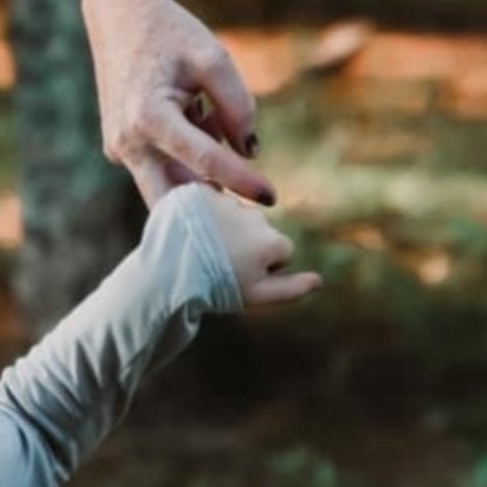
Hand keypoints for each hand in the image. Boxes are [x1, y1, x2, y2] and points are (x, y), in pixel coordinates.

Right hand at [84, 0, 273, 207]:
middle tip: (249, 214)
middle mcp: (127, 141)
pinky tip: (196, 117)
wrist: (119, 14)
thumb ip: (238, 106)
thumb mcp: (213, 58)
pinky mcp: (118, 149)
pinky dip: (185, 161)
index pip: (204, 161)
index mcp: (148, 116)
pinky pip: (158, 169)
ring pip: (165, 188)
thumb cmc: (169, 32)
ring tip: (216, 132)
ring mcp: (118, 149)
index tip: (271, 197)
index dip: (241, 181)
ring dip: (199, 179)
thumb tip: (249, 152)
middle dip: (209, 212)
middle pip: (172, 201)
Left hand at [202, 186, 321, 308]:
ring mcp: (226, 201)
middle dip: (244, 242)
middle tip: (217, 262)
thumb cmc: (214, 290)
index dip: (262, 265)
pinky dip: (203, 210)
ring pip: (235, 211)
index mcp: (271, 241)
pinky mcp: (199, 191)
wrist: (166, 274)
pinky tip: (190, 228)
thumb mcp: (256, 296)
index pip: (281, 249)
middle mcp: (254, 216)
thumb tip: (320, 281)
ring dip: (224, 225)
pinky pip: (210, 197)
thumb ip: (292, 289)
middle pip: (258, 228)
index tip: (239, 274)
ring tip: (200, 247)